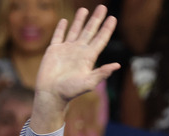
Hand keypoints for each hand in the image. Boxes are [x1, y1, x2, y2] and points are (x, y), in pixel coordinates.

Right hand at [33, 6, 119, 122]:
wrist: (51, 94)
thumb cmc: (70, 91)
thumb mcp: (89, 83)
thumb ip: (102, 73)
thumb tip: (117, 65)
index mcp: (88, 57)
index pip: (100, 39)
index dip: (107, 28)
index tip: (113, 18)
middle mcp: (79, 51)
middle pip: (90, 31)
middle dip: (96, 19)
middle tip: (103, 7)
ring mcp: (66, 50)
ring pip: (75, 30)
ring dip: (80, 20)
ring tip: (85, 9)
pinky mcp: (53, 50)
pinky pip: (58, 36)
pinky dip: (61, 28)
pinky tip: (64, 20)